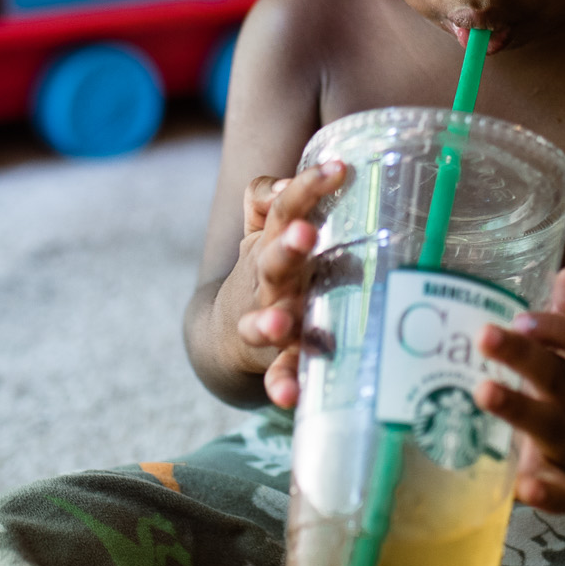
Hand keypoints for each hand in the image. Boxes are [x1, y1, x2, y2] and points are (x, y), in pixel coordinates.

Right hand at [234, 161, 345, 407]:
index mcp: (271, 244)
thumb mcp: (262, 232)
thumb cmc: (264, 271)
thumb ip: (268, 199)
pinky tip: (290, 397)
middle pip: (273, 261)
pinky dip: (281, 385)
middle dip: (287, 248)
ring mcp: (267, 322)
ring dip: (271, 323)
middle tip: (305, 233)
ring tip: (281, 324)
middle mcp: (267, 281)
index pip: (285, 208)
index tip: (340, 168)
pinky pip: (277, 374)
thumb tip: (290, 179)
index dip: (307, 187)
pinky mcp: (272, 361)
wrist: (224, 337)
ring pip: (265, 321)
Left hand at [475, 268, 564, 513]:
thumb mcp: (564, 349)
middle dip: (525, 358)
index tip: (521, 316)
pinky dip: (549, 492)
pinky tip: (525, 487)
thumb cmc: (560, 384)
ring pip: (552, 427)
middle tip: (485, 336)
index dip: (560, 328)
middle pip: (560, 378)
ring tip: (483, 392)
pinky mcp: (559, 480)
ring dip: (519, 409)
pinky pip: (564, 493)